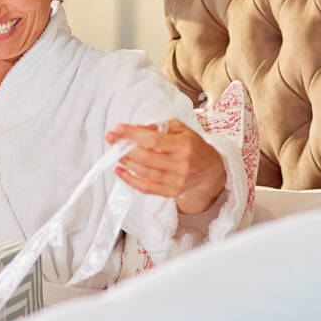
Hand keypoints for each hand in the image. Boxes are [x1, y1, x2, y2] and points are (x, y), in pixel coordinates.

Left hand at [105, 118, 225, 214]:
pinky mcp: (171, 192)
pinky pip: (146, 188)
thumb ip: (158, 127)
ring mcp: (176, 180)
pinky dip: (130, 180)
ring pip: (144, 172)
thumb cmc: (192, 146)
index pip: (154, 140)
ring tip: (114, 152)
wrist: (211, 171)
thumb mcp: (180, 129)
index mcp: (184, 145)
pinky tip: (119, 170)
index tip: (118, 128)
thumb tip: (134, 129)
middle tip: (110, 138)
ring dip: (126, 161)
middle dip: (124, 147)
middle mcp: (181, 164)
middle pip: (146, 157)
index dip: (134, 135)